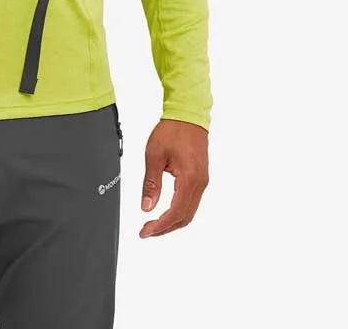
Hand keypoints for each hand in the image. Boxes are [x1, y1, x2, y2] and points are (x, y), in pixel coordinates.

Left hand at [138, 118, 208, 237]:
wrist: (188, 115)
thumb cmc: (172, 131)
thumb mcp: (154, 156)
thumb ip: (151, 184)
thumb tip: (147, 207)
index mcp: (189, 179)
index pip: (175, 213)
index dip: (160, 226)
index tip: (145, 232)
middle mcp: (200, 184)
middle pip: (185, 217)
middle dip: (166, 228)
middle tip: (147, 231)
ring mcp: (203, 181)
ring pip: (190, 212)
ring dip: (173, 221)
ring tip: (154, 224)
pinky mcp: (201, 178)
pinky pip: (192, 202)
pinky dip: (179, 211)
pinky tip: (166, 211)